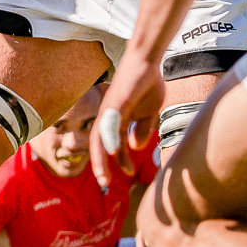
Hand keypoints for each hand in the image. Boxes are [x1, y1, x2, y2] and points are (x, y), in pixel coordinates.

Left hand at [94, 55, 164, 188]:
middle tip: (104, 184)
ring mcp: (110, 109)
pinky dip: (109, 137)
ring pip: (101, 136)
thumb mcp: (147, 113)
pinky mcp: (116, 101)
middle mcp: (108, 116)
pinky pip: (110, 122)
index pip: (109, 145)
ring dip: (101, 157)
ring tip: (103, 176)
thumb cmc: (146, 85)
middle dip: (100, 165)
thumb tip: (135, 146)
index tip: (118, 177)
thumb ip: (141, 128)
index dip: (112, 162)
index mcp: (115, 120)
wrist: (147, 62)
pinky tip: (111, 150)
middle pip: (99, 144)